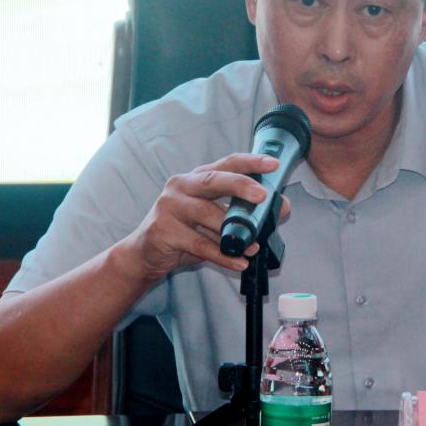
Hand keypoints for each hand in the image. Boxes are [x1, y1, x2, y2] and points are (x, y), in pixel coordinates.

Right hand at [121, 152, 291, 280]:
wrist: (144, 255)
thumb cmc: (184, 233)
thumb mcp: (216, 221)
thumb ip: (244, 213)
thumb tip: (281, 208)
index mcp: (197, 178)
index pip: (227, 163)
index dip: (251, 162)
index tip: (273, 164)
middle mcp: (182, 186)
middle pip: (213, 180)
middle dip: (241, 186)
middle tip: (263, 196)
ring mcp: (169, 206)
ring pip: (207, 215)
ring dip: (234, 232)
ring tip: (253, 246)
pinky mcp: (162, 230)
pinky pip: (199, 244)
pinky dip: (222, 255)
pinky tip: (239, 262)